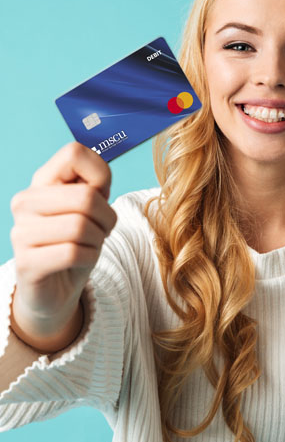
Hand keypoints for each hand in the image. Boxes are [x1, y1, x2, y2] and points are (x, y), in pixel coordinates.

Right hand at [9, 142, 117, 350]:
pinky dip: (90, 257)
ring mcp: (21, 232)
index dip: (100, 174)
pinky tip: (81, 260)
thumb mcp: (91, 209)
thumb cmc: (77, 242)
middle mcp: (25, 202)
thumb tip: (99, 180)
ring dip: (98, 240)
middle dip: (107, 217)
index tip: (100, 195)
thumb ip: (96, 186)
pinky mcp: (26, 262)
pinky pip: (74, 252)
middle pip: (86, 197)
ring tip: (91, 244)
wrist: (54, 288)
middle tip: (103, 229)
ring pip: (81, 226)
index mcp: (42, 181)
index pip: (74, 152)